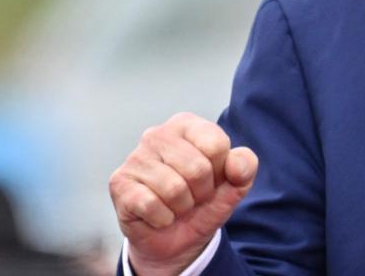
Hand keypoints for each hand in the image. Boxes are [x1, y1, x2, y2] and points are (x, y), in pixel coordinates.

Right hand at [110, 112, 258, 275]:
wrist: (177, 239)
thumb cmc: (204, 203)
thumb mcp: (234, 185)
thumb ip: (245, 167)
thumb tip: (235, 165)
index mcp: (186, 125)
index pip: (216, 145)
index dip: (220, 172)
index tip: (211, 180)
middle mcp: (156, 134)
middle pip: (197, 168)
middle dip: (201, 193)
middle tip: (191, 197)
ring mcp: (135, 157)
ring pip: (175, 189)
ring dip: (181, 208)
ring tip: (175, 206)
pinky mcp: (119, 183)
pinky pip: (152, 205)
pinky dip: (163, 219)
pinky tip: (157, 215)